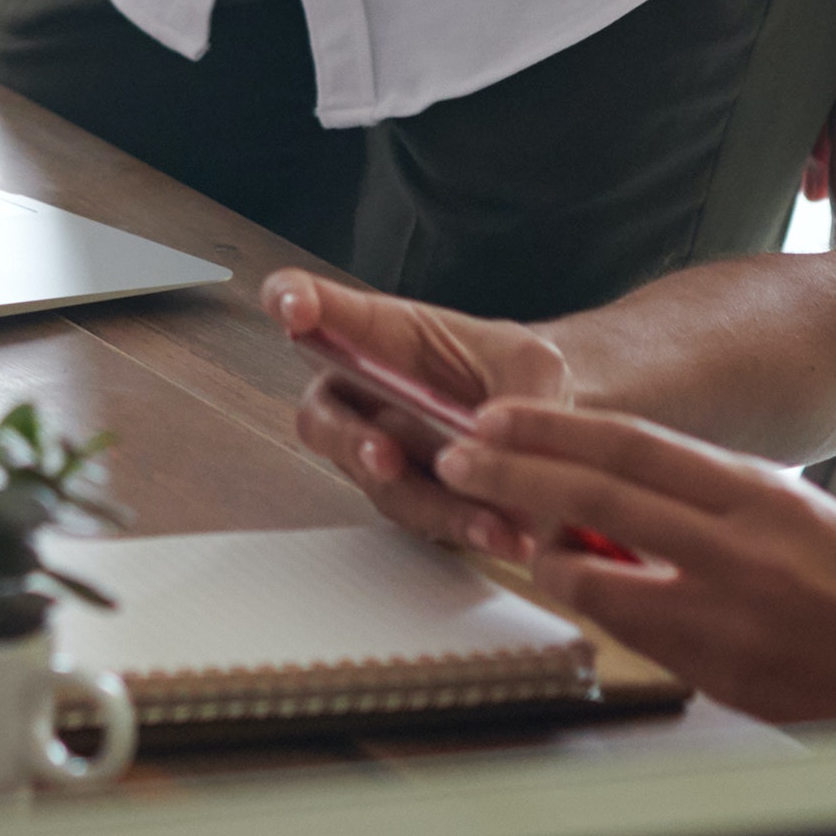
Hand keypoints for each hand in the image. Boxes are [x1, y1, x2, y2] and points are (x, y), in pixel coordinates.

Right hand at [268, 270, 571, 556]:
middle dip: (350, 441)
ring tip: (487, 521)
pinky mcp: (411, 499)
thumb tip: (490, 437)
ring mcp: (380, 452)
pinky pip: (420, 518)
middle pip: (323, 419)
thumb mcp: (532, 361)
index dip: (291, 301)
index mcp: (381, 333)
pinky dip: (461, 527)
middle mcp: (364, 394)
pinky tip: (503, 534)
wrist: (543, 429)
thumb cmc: (517, 373)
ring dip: (427, 501)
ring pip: (378, 483)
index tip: (295, 311)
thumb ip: (517, 390)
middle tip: (385, 457)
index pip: (318, 305)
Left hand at [421, 402, 835, 725]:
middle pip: (599, 497)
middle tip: (459, 458)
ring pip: (600, 576)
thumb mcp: (797, 512)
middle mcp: (742, 549)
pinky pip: (638, 638)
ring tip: (505, 532)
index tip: (497, 416)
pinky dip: (597, 611)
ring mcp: (732, 620)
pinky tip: (568, 592)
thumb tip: (622, 486)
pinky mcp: (728, 678)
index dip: (553, 427)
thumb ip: (713, 498)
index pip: (632, 444)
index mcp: (761, 493)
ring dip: (542, 553)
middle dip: (516, 474)